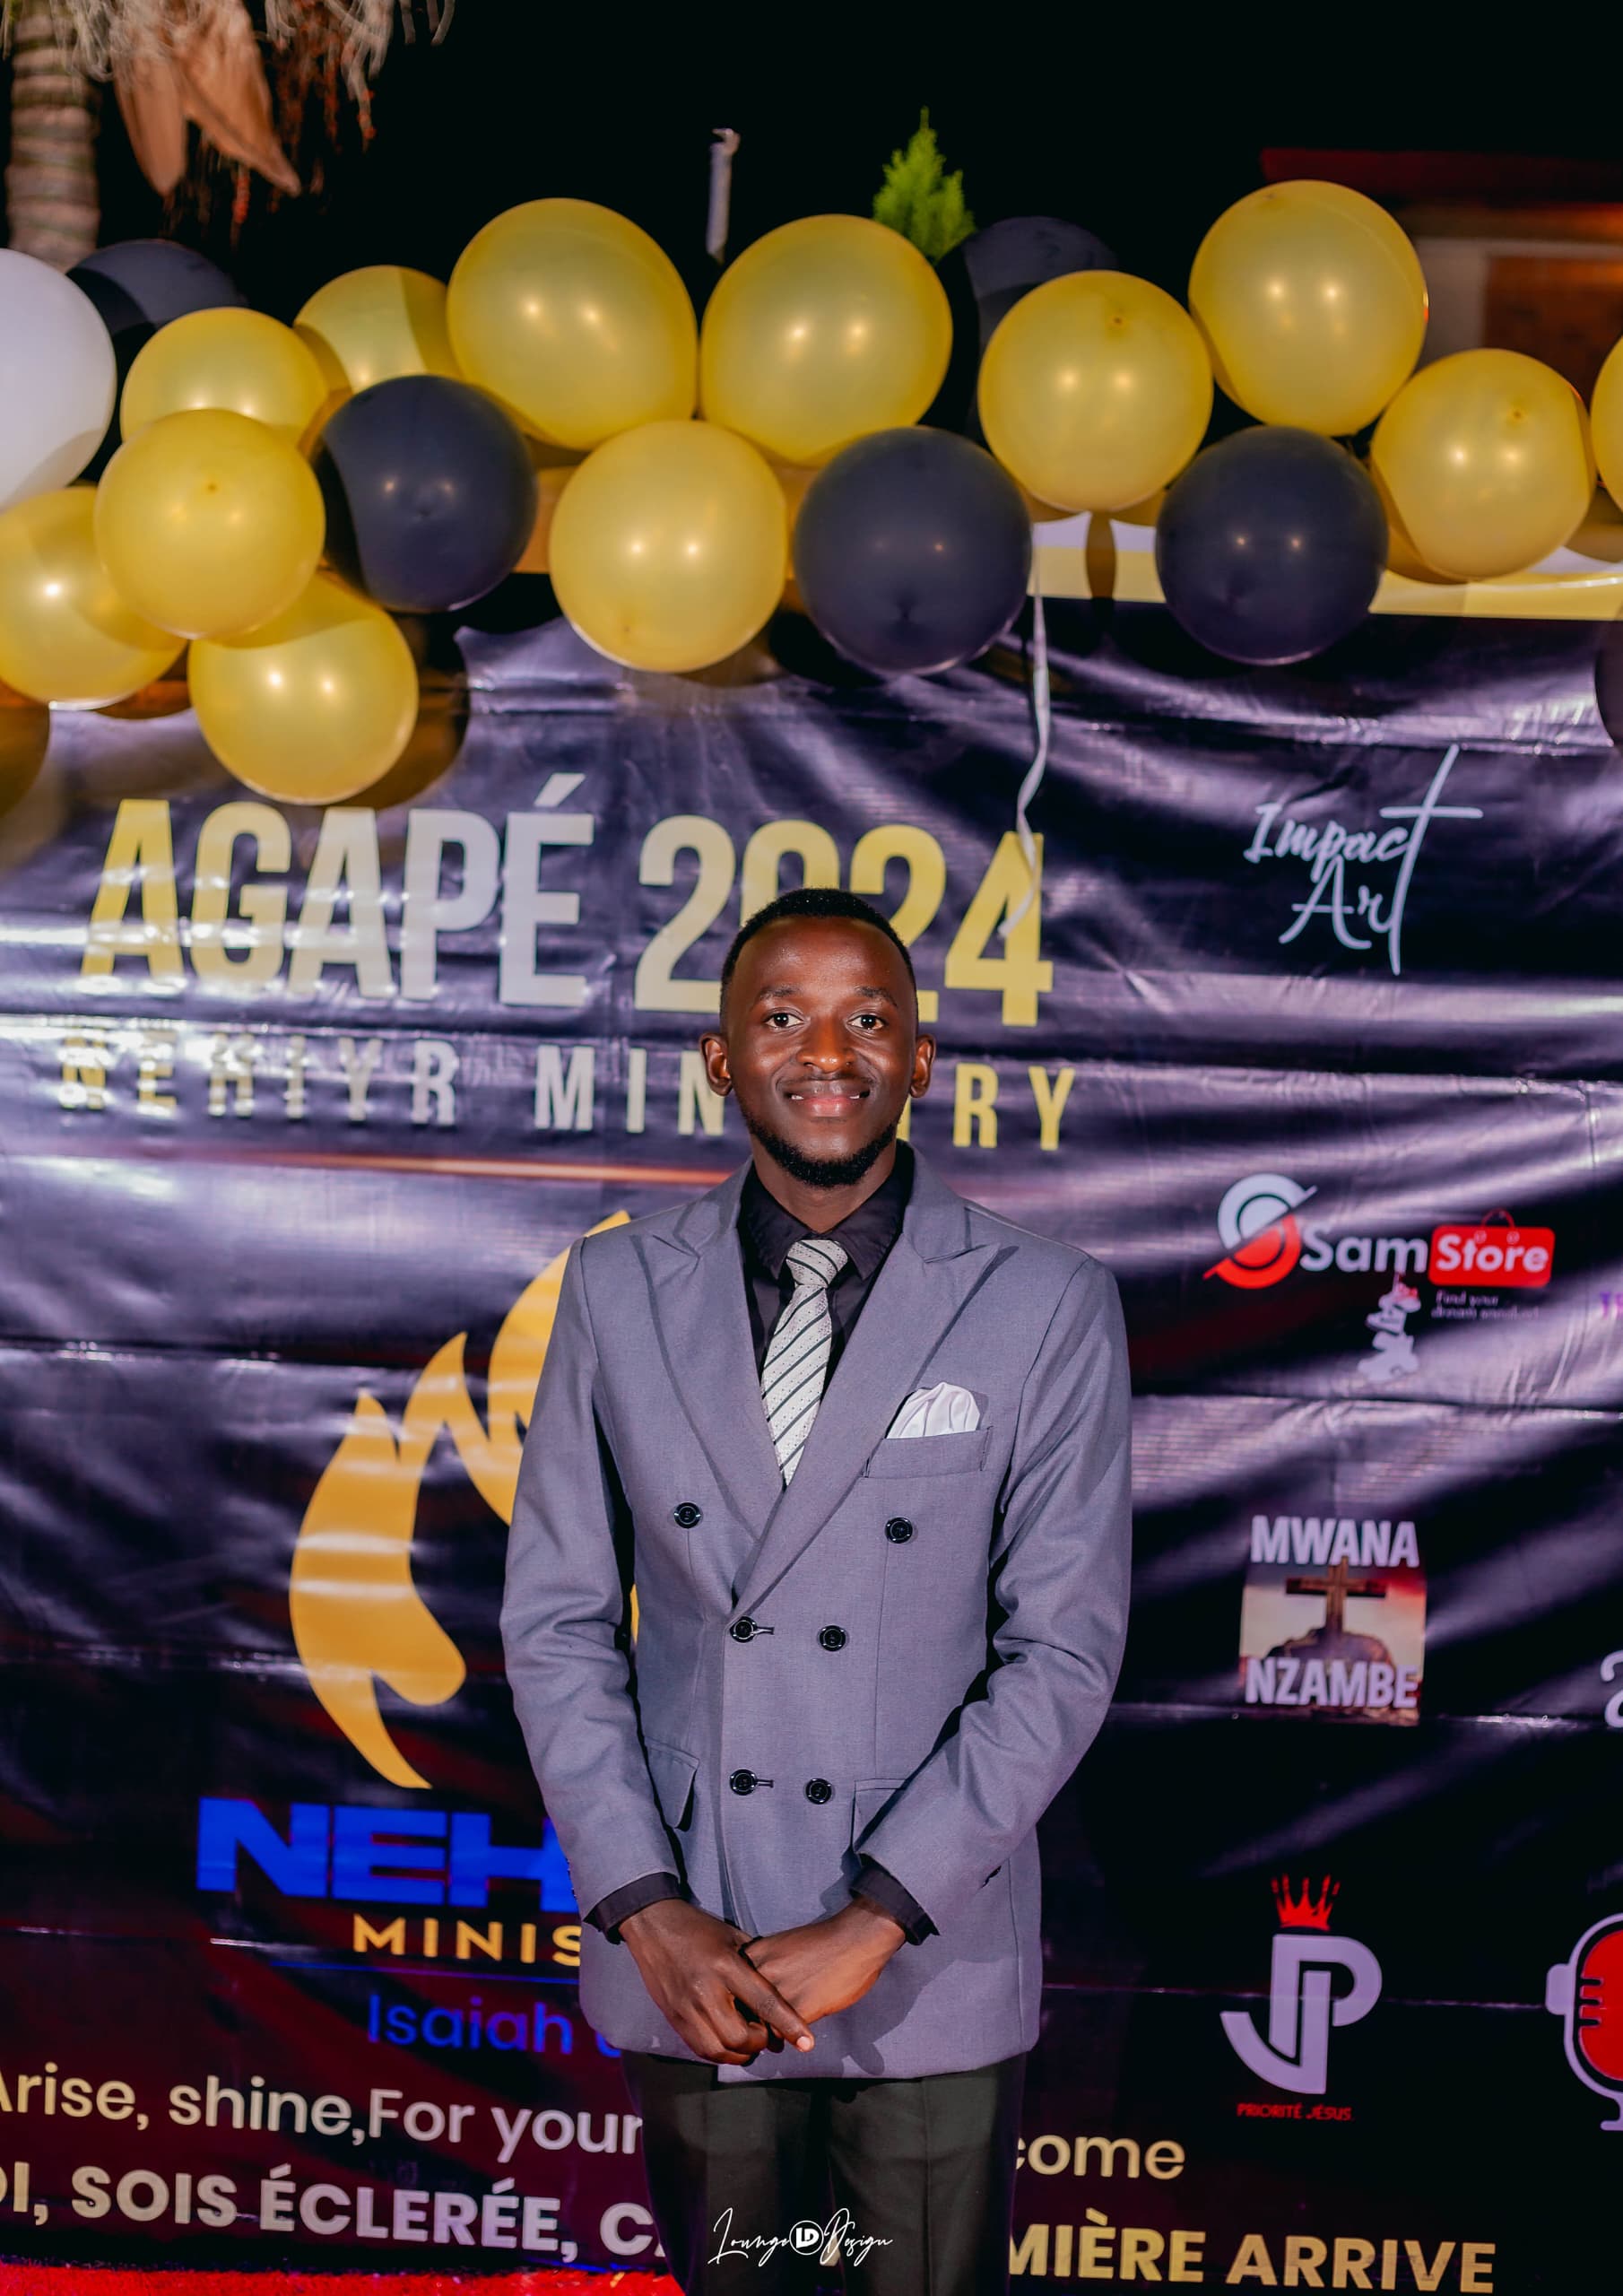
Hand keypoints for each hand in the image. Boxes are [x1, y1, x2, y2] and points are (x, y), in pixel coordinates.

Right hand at [618, 1898, 816, 2066]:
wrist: (653, 1925)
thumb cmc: (699, 1928)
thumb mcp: (733, 1936)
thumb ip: (755, 1963)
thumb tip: (781, 1987)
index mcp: (726, 1965)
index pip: (764, 2002)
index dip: (788, 2024)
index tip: (807, 2042)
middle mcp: (706, 1990)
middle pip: (740, 2037)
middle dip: (760, 2043)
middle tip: (767, 2036)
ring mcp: (686, 2006)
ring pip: (719, 2050)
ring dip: (739, 2054)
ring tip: (749, 2045)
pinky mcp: (673, 2017)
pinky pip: (699, 2048)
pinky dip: (718, 2053)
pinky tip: (727, 2044)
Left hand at [738, 1896, 906, 2024]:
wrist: (855, 1938)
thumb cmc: (822, 1942)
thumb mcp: (780, 1947)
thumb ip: (762, 1969)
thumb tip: (752, 1996)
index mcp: (752, 1955)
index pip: (729, 1991)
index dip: (737, 2008)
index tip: (747, 2016)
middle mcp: (757, 1973)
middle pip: (738, 2011)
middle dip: (748, 2026)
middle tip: (758, 2036)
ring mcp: (776, 1991)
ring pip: (757, 2027)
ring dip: (766, 2037)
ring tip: (776, 2040)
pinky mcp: (797, 2009)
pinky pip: (781, 2034)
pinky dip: (786, 2039)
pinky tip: (796, 2038)